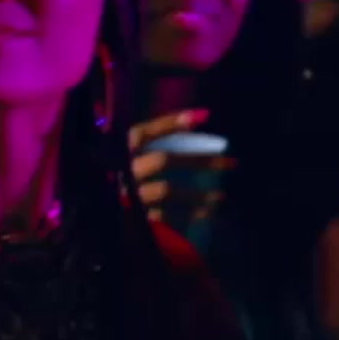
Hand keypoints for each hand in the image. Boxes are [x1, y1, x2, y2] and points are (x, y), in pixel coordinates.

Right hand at [127, 108, 234, 224]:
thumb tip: (200, 118)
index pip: (142, 133)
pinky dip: (189, 213)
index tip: (204, 116)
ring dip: (197, 193)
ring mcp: (129, 197)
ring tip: (221, 196)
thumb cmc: (129, 181)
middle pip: (164, 161)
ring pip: (166, 191)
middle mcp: (122, 172)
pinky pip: (166, 216)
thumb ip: (158, 139)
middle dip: (200, 160)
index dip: (169, 123)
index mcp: (119, 153)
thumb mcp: (137, 157)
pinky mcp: (135, 220)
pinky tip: (207, 212)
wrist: (106, 223)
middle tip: (231, 163)